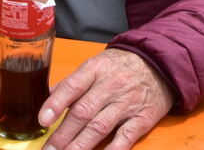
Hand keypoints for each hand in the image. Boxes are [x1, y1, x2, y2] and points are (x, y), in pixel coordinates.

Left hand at [39, 49, 172, 149]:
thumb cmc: (122, 65)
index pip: (72, 86)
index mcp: (95, 70)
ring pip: (99, 127)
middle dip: (63, 134)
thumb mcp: (96, 64)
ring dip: (80, 145)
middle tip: (49, 149)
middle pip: (83, 112)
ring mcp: (127, 103)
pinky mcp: (142, 119)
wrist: (160, 63)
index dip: (56, 104)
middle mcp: (110, 86)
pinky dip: (112, 149)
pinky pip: (126, 137)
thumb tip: (48, 97)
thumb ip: (72, 82)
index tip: (43, 120)